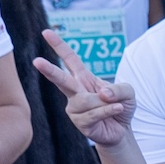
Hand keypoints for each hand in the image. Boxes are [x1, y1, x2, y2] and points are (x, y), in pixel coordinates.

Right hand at [35, 30, 137, 148]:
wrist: (122, 131)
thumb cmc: (121, 106)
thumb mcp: (128, 92)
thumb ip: (119, 88)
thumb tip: (103, 93)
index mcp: (83, 78)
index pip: (70, 59)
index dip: (59, 45)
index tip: (46, 32)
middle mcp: (75, 91)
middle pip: (61, 79)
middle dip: (50, 70)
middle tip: (36, 61)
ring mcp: (75, 108)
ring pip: (86, 101)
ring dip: (105, 103)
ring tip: (116, 106)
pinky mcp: (80, 123)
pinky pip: (94, 113)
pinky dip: (109, 110)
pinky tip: (117, 109)